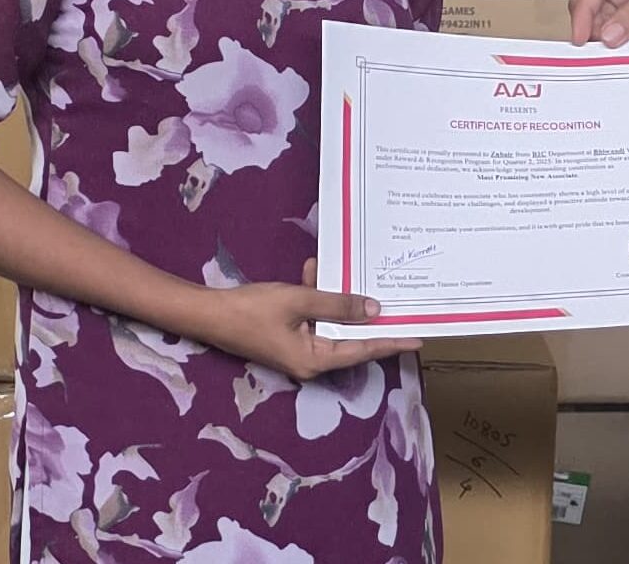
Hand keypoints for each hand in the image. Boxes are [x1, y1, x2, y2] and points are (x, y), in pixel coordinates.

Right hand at [198, 259, 420, 380]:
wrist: (209, 314)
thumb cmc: (253, 310)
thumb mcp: (299, 302)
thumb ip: (337, 303)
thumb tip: (374, 308)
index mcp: (315, 359)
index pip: (363, 350)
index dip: (391, 341)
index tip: (418, 336)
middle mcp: (310, 360)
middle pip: (351, 338)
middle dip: (371, 316)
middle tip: (400, 301)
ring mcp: (298, 349)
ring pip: (331, 322)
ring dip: (338, 297)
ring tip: (354, 272)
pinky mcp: (288, 336)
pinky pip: (312, 316)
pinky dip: (316, 294)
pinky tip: (313, 269)